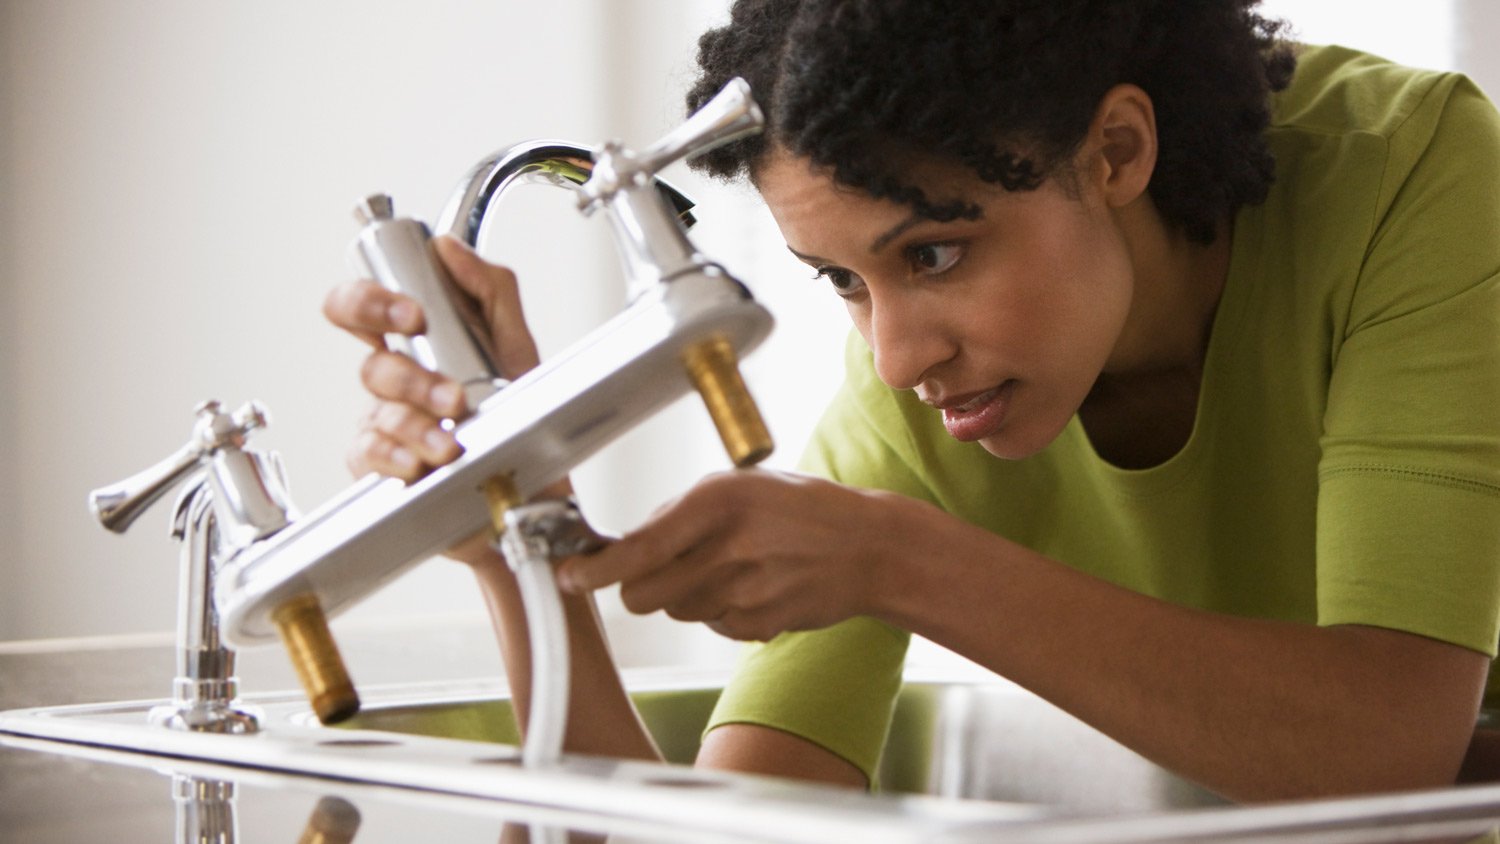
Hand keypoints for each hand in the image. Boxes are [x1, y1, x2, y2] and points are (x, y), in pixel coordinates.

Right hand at [322, 236, 539, 482]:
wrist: (539, 475)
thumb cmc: (520, 410)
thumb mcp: (516, 343)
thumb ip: (489, 288)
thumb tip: (448, 248)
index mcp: (415, 343)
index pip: (362, 307)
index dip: (371, 303)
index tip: (412, 315)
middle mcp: (396, 381)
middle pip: (371, 366)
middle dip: (410, 379)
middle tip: (449, 393)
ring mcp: (387, 423)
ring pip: (381, 415)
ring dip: (419, 425)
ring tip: (453, 441)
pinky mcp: (386, 465)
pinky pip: (370, 456)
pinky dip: (395, 458)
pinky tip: (419, 462)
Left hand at [556, 470, 920, 640]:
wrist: (870, 548)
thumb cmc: (799, 511)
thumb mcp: (740, 487)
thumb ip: (681, 513)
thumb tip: (621, 543)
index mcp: (717, 500)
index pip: (636, 548)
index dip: (593, 570)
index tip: (567, 577)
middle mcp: (728, 547)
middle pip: (642, 594)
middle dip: (639, 586)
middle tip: (660, 569)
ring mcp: (745, 591)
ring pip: (675, 611)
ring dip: (685, 595)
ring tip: (728, 567)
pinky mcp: (758, 625)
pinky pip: (710, 626)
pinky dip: (719, 611)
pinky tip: (752, 585)